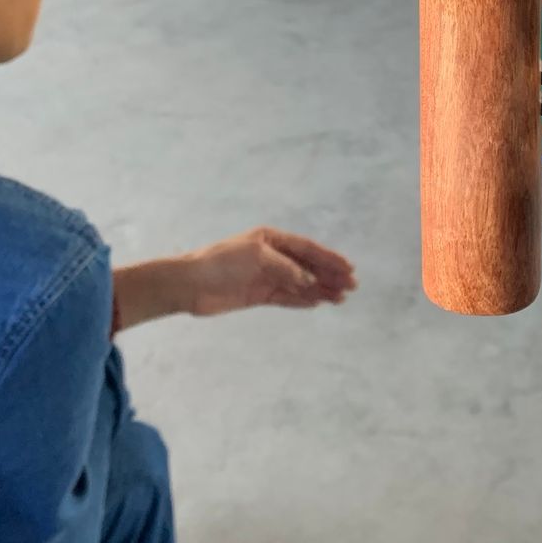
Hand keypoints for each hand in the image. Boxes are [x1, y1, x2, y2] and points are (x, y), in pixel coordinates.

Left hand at [180, 227, 355, 316]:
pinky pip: (286, 297)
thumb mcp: (256, 257)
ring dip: (320, 290)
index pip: (307, 248)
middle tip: (351, 287)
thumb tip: (309, 281)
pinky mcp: (258, 294)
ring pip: (300, 283)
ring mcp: (265, 276)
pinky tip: (317, 303)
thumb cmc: (221, 262)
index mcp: (271, 239)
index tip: (348, 268)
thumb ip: (286, 268)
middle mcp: (271, 256)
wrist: (190, 285)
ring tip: (340, 298)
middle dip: (329, 275)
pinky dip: (302, 300)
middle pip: (307, 266)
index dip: (329, 258)